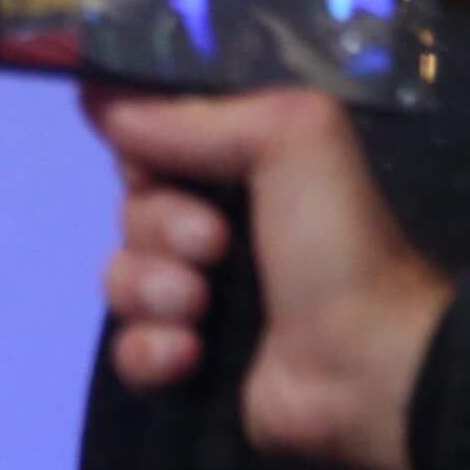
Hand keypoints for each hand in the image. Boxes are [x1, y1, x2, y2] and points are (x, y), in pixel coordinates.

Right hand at [86, 85, 453, 469]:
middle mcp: (217, 230)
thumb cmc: (337, 248)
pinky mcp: (186, 365)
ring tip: (201, 306)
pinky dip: (150, 350)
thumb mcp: (295, 137)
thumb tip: (98, 101)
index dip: (143, 157)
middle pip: (131, 213)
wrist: (371, 369)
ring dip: (152, 290)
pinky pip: (127, 348)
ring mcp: (199, 301)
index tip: (158, 166)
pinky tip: (190, 355)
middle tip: (213, 246)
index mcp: (244, 172)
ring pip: (122, 280)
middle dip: (157, 228)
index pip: (151, 148)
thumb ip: (198, 112)